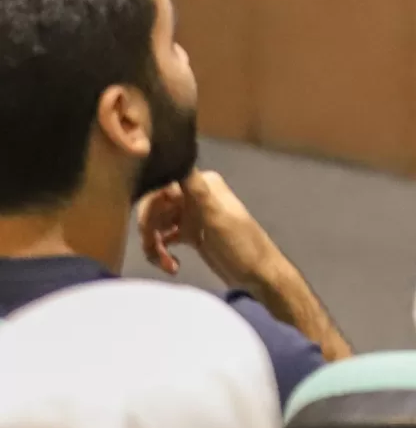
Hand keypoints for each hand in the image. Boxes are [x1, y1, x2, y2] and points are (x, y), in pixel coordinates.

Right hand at [135, 170, 282, 292]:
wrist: (257, 275)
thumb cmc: (240, 244)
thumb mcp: (216, 217)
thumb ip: (197, 189)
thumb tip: (179, 152)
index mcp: (203, 185)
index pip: (162, 187)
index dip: (149, 207)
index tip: (147, 229)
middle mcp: (196, 195)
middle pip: (155, 207)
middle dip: (150, 232)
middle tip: (154, 253)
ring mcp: (192, 216)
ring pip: (157, 224)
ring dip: (155, 246)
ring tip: (168, 265)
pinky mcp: (191, 234)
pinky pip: (164, 238)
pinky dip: (162, 252)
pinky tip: (172, 266)